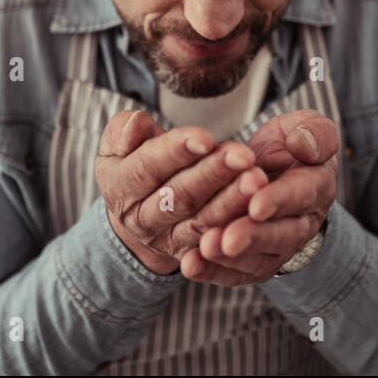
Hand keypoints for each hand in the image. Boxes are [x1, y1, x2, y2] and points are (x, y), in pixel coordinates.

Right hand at [95, 110, 264, 273]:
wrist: (139, 207)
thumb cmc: (135, 160)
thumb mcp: (119, 143)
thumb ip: (124, 130)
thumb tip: (136, 122)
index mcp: (118, 186)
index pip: (149, 166)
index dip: (177, 151)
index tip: (206, 138)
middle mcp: (140, 219)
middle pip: (179, 196)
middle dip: (213, 174)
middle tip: (244, 157)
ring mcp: (165, 240)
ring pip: (201, 222)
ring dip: (231, 202)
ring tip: (257, 179)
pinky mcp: (190, 254)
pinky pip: (215, 247)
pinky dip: (236, 229)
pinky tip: (259, 211)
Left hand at [178, 110, 338, 285]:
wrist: (275, 171)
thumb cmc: (290, 144)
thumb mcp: (306, 126)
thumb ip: (313, 133)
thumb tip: (302, 144)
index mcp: (316, 186)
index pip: (301, 195)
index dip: (280, 200)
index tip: (256, 205)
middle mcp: (302, 222)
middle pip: (281, 235)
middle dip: (254, 237)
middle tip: (229, 239)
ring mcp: (279, 246)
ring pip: (259, 259)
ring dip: (232, 258)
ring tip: (206, 249)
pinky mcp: (255, 261)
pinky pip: (237, 272)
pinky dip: (214, 271)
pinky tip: (191, 265)